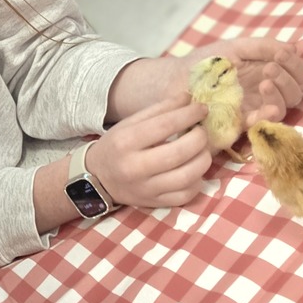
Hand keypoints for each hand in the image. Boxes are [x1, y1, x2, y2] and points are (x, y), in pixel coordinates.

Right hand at [88, 95, 210, 208]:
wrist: (98, 179)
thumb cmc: (117, 146)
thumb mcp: (130, 123)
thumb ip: (160, 110)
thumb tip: (189, 99)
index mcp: (126, 142)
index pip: (164, 125)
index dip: (189, 115)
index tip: (202, 109)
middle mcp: (135, 167)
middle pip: (179, 153)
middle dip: (199, 138)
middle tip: (201, 131)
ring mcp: (146, 189)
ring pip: (187, 177)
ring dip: (203, 159)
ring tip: (201, 149)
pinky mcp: (155, 203)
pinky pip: (186, 194)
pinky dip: (197, 181)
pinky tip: (194, 170)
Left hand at [186, 39, 302, 127]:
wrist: (176, 78)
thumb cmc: (205, 62)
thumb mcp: (237, 47)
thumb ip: (265, 46)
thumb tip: (296, 47)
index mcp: (267, 73)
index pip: (297, 74)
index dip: (296, 65)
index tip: (282, 54)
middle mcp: (264, 93)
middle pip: (295, 93)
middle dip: (288, 79)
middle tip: (269, 68)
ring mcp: (253, 109)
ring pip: (283, 109)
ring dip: (279, 94)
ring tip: (264, 81)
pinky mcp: (238, 124)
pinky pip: (260, 125)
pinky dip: (267, 116)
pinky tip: (264, 108)